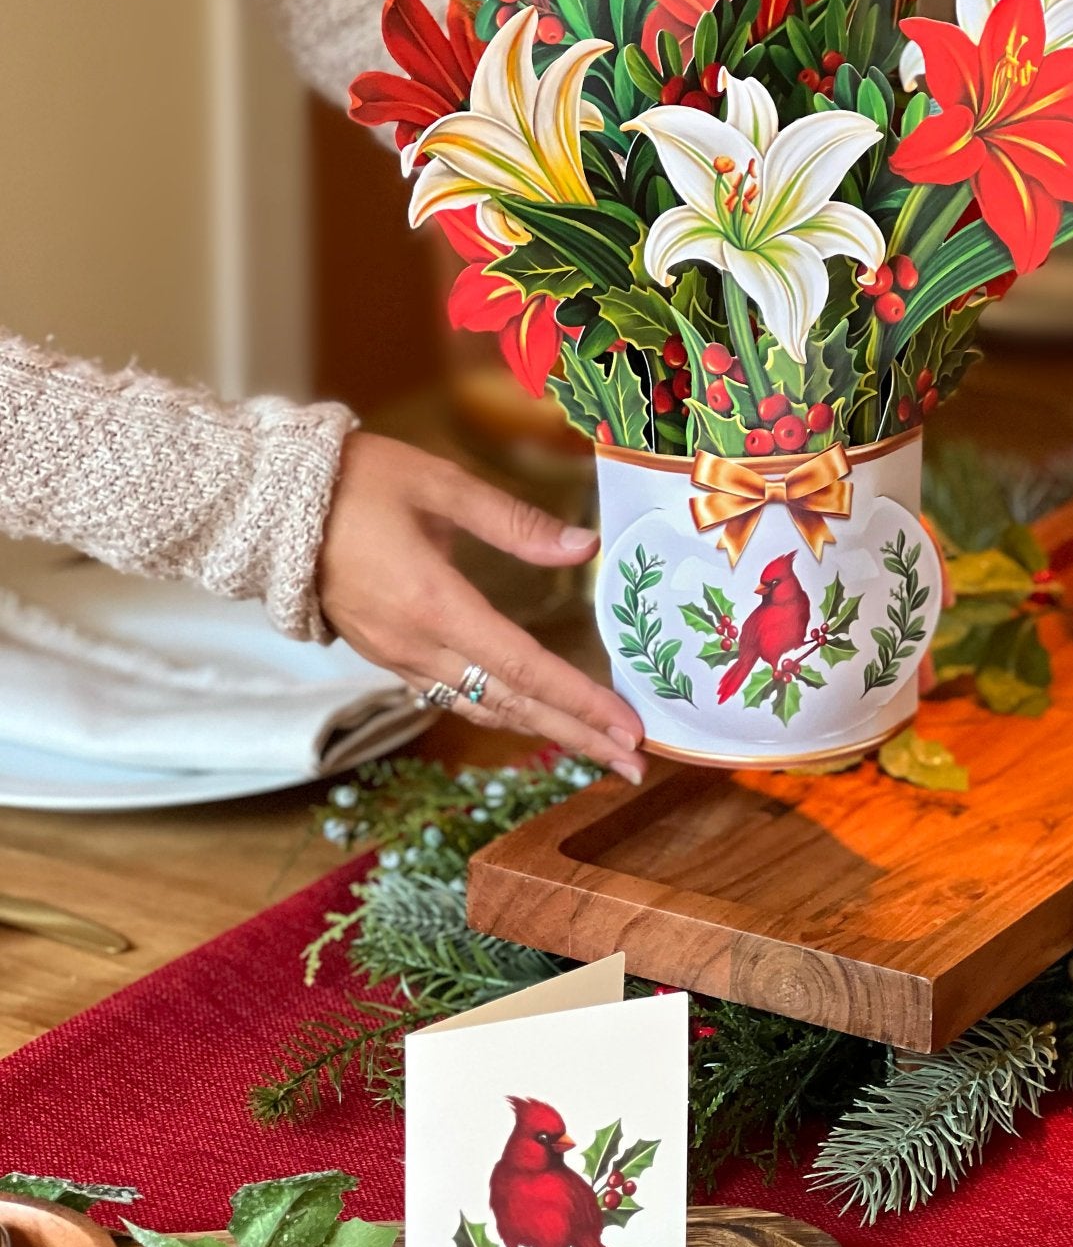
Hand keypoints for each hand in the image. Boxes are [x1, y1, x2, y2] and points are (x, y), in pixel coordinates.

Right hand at [317, 434, 644, 781]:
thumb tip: (585, 547)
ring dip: (542, 731)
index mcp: (435, 605)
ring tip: (594, 749)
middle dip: (577, 736)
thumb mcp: (439, 484)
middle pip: (512, 705)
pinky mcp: (385, 654)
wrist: (264, 505)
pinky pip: (451, 696)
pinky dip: (500, 711)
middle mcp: (418, 646)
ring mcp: (397, 656)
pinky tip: (529, 715)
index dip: (581, 703)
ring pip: (481, 707)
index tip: (628, 729)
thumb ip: (514, 521)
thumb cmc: (354, 481)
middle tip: (633, 765)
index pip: (526, 668)